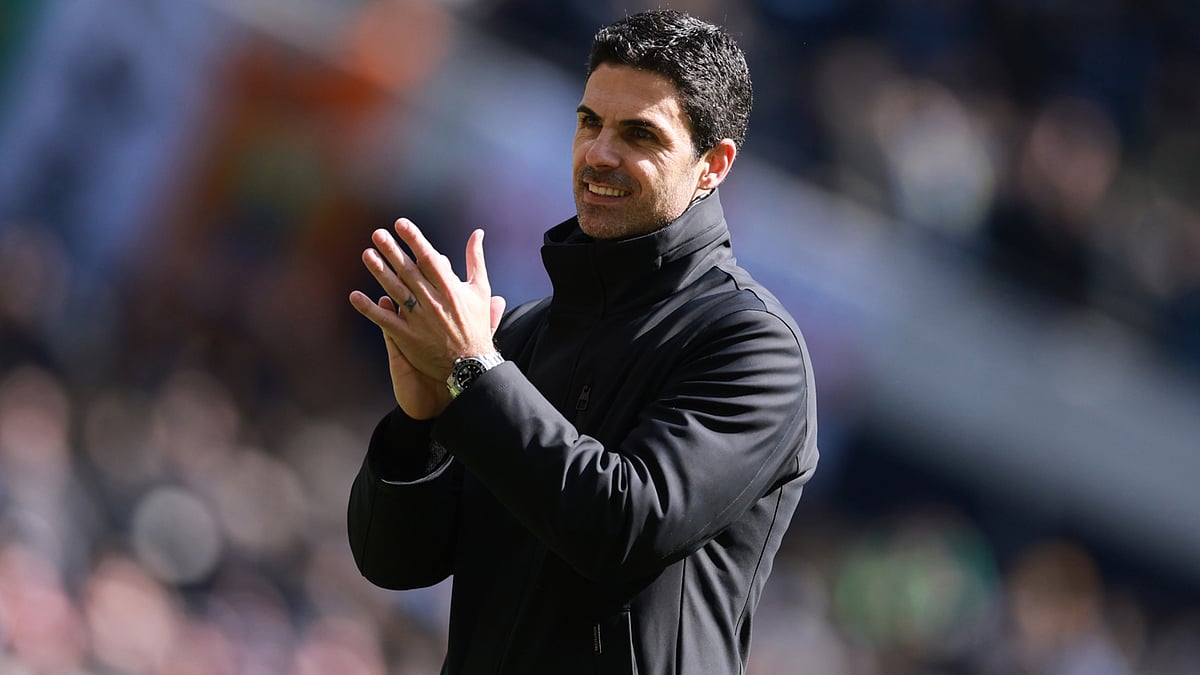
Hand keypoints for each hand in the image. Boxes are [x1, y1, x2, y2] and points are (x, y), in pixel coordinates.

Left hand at [349, 219, 506, 418]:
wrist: (471, 364)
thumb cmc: (475, 324)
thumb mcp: (481, 289)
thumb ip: (475, 259)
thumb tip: (476, 233)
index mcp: (451, 288)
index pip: (429, 258)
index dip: (414, 240)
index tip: (400, 224)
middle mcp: (434, 302)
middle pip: (409, 272)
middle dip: (392, 251)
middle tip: (377, 233)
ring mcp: (419, 320)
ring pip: (395, 291)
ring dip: (380, 272)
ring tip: (367, 254)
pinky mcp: (407, 337)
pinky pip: (384, 320)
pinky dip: (369, 308)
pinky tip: (354, 296)